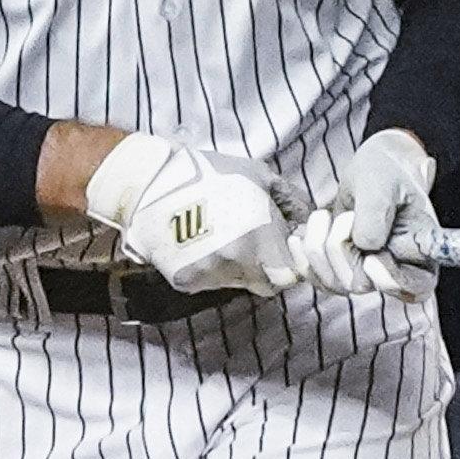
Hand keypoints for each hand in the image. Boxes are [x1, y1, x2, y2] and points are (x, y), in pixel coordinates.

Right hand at [84, 131, 302, 297]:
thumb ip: (291, 201)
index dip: (291, 262)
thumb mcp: (259, 176)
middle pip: (268, 284)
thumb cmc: (209, 174)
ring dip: (239, 267)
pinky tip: (202, 241)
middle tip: (255, 243)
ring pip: (240, 283)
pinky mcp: (188, 281)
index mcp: (261, 236)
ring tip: (222, 235)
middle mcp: (239, 261)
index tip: (282, 247)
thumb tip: (307, 220)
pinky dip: (212, 267)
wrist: (151, 183)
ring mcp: (211, 274)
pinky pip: (212, 282)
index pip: (292, 274)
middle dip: (268, 268)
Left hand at [308, 131, 441, 298]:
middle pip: (362, 284)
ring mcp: (366, 276)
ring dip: (319, 247)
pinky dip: (302, 258)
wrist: (371, 173)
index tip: (372, 257)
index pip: (414, 288)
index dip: (389, 278)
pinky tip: (298, 237)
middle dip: (342, 248)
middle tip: (347, 217)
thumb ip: (377, 213)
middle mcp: (396, 274)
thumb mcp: (384, 183)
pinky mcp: (341, 273)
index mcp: (422, 256)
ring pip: (334, 284)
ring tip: (324, 216)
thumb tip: (365, 245)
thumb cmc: (386, 174)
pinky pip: (316, 280)